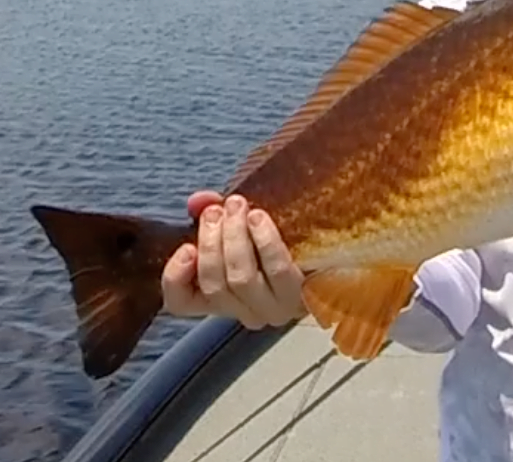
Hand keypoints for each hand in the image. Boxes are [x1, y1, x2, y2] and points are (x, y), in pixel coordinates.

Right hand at [160, 191, 307, 327]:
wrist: (338, 253)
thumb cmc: (285, 238)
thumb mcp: (242, 226)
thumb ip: (215, 215)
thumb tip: (198, 201)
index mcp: (222, 298)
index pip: (180, 303)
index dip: (174, 278)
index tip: (186, 246)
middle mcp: (245, 311)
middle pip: (214, 283)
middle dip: (211, 241)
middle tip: (218, 210)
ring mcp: (275, 310)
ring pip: (241, 278)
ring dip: (235, 238)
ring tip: (238, 207)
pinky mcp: (303, 299)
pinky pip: (277, 271)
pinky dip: (264, 242)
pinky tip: (261, 218)